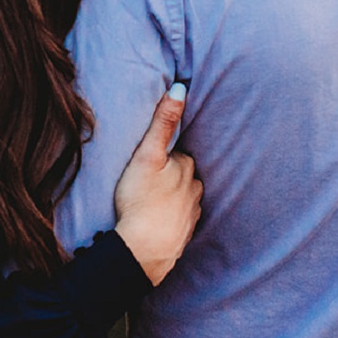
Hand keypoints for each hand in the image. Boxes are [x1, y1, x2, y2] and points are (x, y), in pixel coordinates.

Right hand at [112, 85, 200, 285]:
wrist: (143, 250)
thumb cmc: (141, 201)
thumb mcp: (147, 156)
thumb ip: (163, 122)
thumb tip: (181, 87)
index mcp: (187, 168)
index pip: (177, 154)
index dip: (162, 157)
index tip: (148, 162)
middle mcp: (196, 190)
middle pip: (183, 177)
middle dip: (170, 177)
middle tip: (146, 182)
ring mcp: (192, 215)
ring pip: (183, 199)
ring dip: (171, 199)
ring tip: (150, 203)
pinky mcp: (184, 236)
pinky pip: (179, 221)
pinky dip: (170, 220)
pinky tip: (156, 222)